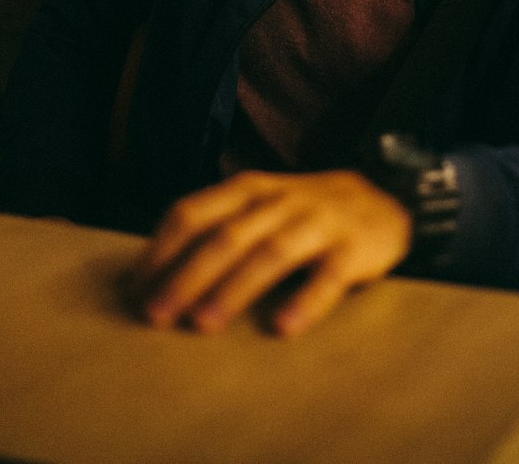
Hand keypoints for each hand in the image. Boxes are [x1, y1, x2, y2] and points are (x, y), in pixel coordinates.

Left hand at [133, 169, 412, 337]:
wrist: (382, 200)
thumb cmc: (301, 214)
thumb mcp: (257, 207)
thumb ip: (214, 230)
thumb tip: (152, 279)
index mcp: (247, 190)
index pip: (193, 212)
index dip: (161, 250)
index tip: (136, 288)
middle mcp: (279, 201)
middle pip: (226, 236)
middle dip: (187, 275)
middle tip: (157, 315)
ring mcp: (318, 222)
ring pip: (271, 252)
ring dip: (235, 287)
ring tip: (205, 323)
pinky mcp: (353, 248)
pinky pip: (328, 275)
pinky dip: (305, 300)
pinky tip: (283, 327)